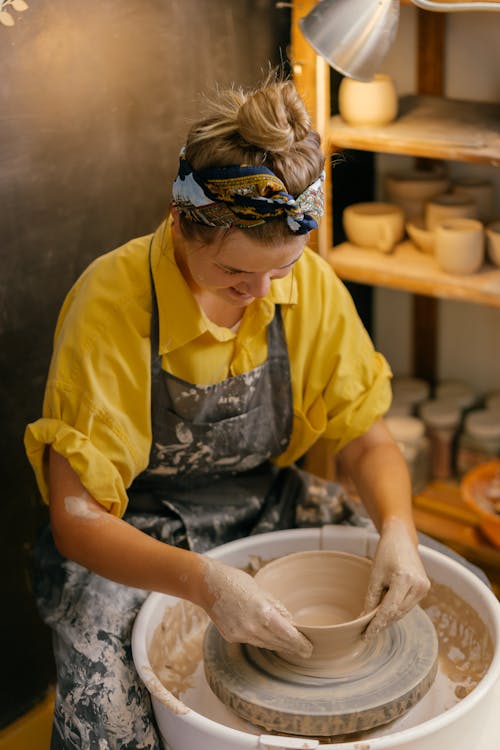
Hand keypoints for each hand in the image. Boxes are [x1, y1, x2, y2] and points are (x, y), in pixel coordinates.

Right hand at [200, 558, 311, 657]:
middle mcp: (252, 627)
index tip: (309, 649)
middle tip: (305, 651)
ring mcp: (240, 634)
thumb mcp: (262, 591)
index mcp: (263, 613)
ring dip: (278, 646)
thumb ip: (277, 608)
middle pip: (278, 643)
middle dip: (292, 648)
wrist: (208, 585)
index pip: (288, 635)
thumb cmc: (236, 581)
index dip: (300, 644)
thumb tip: (290, 622)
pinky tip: (269, 639)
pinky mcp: (231, 637)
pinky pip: (252, 641)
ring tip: (290, 647)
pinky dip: (262, 640)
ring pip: (266, 645)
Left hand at [363, 517, 429, 637]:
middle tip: (367, 631)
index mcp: (404, 579)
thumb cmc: (386, 553)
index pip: (389, 610)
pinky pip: (409, 604)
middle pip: (397, 612)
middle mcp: (418, 585)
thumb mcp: (375, 575)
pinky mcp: (425, 588)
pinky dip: (397, 608)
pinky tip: (386, 610)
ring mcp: (424, 587)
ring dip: (390, 616)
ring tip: (374, 621)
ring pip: (403, 611)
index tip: (366, 635)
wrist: (401, 538)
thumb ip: (371, 599)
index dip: (377, 625)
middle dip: (382, 622)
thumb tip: (364, 619)